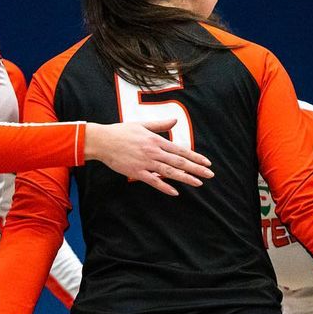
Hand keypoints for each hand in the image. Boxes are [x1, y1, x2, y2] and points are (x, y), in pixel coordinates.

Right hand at [84, 119, 213, 196]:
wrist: (102, 141)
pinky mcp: (136, 172)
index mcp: (156, 140)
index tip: (206, 162)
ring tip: (199, 183)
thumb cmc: (121, 131)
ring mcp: (145, 163)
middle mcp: (153, 152)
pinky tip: (175, 192)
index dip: (195, 156)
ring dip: (186, 178)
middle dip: (196, 168)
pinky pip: (153, 181)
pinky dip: (164, 187)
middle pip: (179, 162)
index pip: (180, 150)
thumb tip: (175, 121)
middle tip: (210, 175)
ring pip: (170, 172)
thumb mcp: (142, 125)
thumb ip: (160, 125)